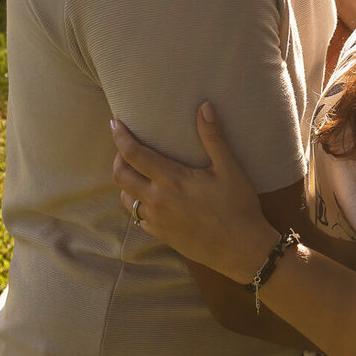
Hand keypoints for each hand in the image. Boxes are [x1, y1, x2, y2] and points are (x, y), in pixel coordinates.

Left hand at [110, 104, 280, 283]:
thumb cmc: (238, 206)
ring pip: (124, 198)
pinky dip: (137, 203)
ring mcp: (157, 221)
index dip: (120, 137)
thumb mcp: (229, 169)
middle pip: (121, 176)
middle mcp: (157, 200)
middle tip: (125, 146)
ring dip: (125, 182)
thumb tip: (204, 107)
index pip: (134, 155)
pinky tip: (150, 198)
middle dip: (117, 158)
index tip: (114, 123)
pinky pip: (138, 217)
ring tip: (136, 171)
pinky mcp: (161, 235)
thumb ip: (213, 137)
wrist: (241, 249)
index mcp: (171, 181)